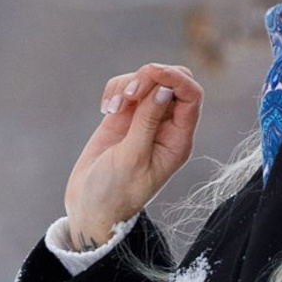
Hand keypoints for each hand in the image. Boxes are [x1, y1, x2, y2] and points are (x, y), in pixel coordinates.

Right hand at [64, 61, 203, 242]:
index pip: (191, 96)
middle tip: (129, 92)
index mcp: (178, 141)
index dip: (175, 78)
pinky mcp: (124, 117)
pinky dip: (115, 90)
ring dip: (127, 85)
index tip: (151, 73)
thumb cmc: (113, 193)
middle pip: (172, 82)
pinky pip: (126, 88)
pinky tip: (105, 110)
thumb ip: (147, 121)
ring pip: (146, 81)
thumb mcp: (131, 159)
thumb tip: (164, 87)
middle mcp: (166, 127)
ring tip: (111, 109)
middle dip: (150, 77)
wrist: (89, 208)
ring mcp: (145, 120)